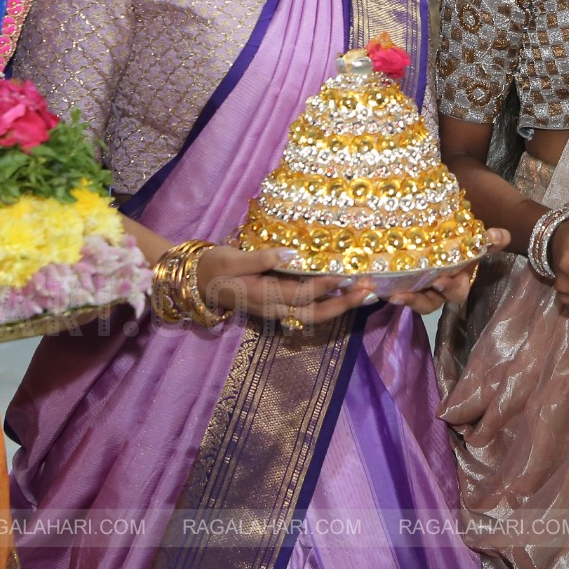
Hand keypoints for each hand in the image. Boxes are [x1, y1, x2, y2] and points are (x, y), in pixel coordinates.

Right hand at [195, 246, 374, 326]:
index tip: (344, 275)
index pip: (299, 293)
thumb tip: (292, 254)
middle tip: (368, 291)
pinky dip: (329, 303)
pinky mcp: (280, 307)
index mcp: (262, 296)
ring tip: (365, 292)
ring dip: (341, 306)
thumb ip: (261, 258)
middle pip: (314, 313)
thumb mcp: (232, 258)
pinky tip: (346, 292)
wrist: (200, 284)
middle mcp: (273, 309)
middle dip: (343, 304)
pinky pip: (309, 309)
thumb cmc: (215, 267)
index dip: (322, 285)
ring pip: (314, 315)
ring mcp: (277, 311)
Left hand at [382, 228, 508, 314]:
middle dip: (415, 300)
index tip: (439, 281)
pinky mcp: (397, 284)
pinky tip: (364, 283)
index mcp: (456, 280)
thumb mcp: (470, 241)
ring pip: (408, 299)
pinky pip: (389, 290)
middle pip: (428, 302)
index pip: (456, 291)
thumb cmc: (456, 242)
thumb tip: (503, 234)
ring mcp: (417, 288)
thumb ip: (484, 240)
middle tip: (400, 295)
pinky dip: (378, 288)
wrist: (437, 238)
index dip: (448, 288)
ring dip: (395, 297)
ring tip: (381, 292)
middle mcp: (436, 290)